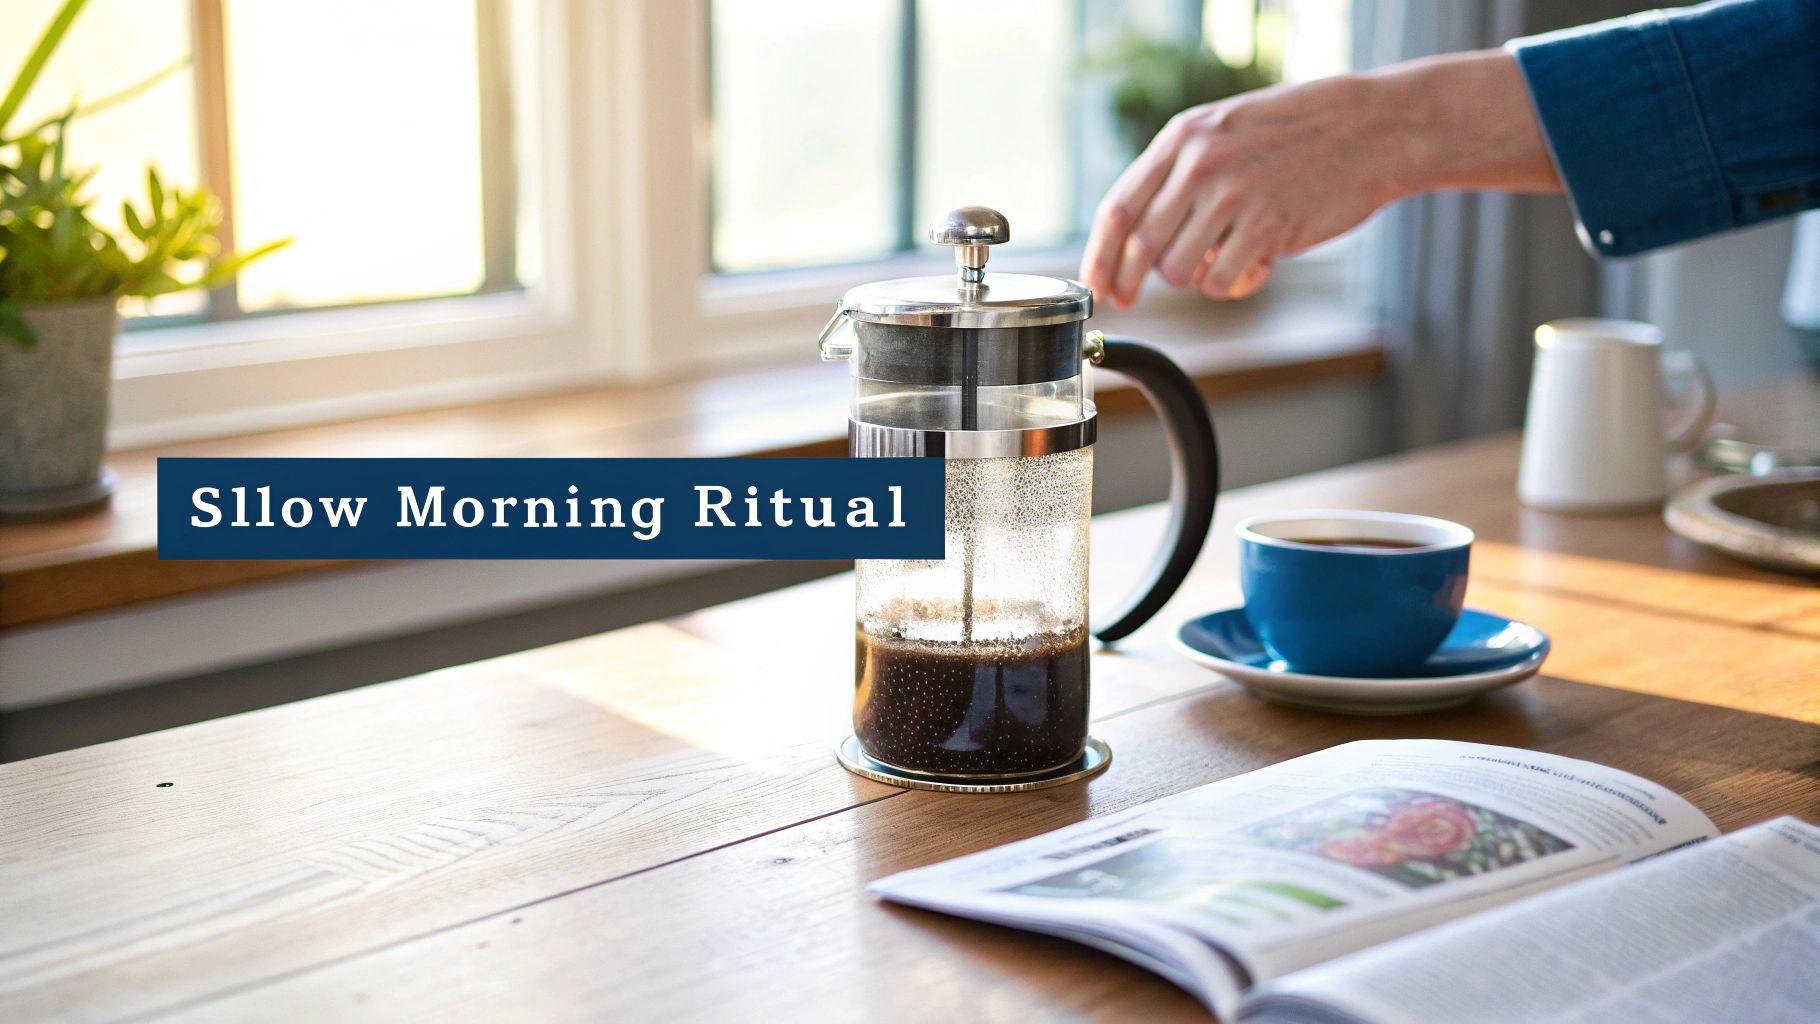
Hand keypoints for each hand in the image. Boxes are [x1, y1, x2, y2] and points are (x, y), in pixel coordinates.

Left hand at [1081, 51, 1558, 308]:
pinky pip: (1224, 282)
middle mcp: (1200, 165)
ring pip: (1180, 271)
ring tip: (1229, 254)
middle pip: (1141, 248)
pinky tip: (1260, 262)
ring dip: (1198, 275)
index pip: (1118, 208)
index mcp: (1182, 138)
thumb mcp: (1226, 130)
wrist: (1373, 129)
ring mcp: (1233, 196)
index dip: (1099, 256)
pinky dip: (1236, 284)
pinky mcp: (1267, 227)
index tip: (1096, 286)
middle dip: (1130, 283)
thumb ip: (1180, 172)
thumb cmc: (1299, 133)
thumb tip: (1136, 234)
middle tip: (1130, 300)